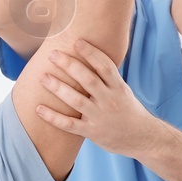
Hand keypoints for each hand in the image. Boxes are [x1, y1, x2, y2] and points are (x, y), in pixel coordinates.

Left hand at [35, 38, 164, 158]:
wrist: (143, 138)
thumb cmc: (129, 111)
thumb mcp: (123, 91)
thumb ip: (107, 78)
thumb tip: (90, 56)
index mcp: (118, 88)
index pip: (105, 66)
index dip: (91, 53)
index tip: (77, 42)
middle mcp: (109, 100)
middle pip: (88, 79)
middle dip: (69, 65)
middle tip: (52, 54)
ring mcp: (99, 116)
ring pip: (76, 100)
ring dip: (58, 87)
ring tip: (43, 77)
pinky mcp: (91, 132)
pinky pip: (69, 124)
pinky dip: (53, 117)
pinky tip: (38, 108)